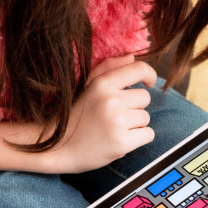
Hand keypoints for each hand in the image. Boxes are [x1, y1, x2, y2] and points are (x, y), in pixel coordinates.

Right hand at [40, 54, 157, 174]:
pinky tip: (120, 140)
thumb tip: (132, 57)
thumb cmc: (75, 116)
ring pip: (145, 118)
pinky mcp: (122, 142)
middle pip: (145, 97)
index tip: (148, 83)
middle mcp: (110, 100)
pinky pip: (148, 135)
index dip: (149, 74)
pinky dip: (138, 139)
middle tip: (114, 116)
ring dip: (134, 124)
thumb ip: (109, 68)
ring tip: (113, 129)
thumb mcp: (87, 87)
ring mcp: (116, 121)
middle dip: (134, 107)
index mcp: (102, 83)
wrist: (57, 149)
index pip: (138, 69)